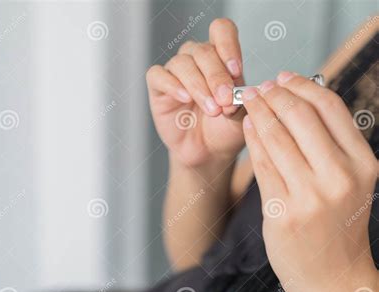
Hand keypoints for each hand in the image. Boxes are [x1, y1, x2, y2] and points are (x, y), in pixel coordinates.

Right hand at [146, 18, 244, 167]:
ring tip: (211, 109)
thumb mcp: (241, 115)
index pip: (221, 31)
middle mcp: (197, 59)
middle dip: (217, 77)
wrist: (207, 152)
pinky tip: (185, 99)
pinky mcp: (158, 86)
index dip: (228, 45)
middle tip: (225, 100)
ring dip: (198, 86)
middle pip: (204, 51)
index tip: (236, 71)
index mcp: (220, 56)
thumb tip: (235, 90)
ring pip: (183, 63)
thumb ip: (239, 99)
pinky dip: (172, 85)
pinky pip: (158, 75)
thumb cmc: (225, 129)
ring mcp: (176, 71)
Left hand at [242, 71, 377, 291]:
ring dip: (257, 112)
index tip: (282, 77)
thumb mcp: (349, 183)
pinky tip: (247, 126)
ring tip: (247, 101)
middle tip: (257, 87)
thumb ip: (330, 146)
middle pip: (299, 115)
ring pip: (276, 136)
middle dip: (273, 94)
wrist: (332, 278)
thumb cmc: (338, 227)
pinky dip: (252, 138)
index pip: (330, 107)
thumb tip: (295, 102)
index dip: (301, 85)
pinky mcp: (281, 212)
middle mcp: (340, 177)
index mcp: (363, 164)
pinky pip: (261, 163)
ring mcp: (310, 196)